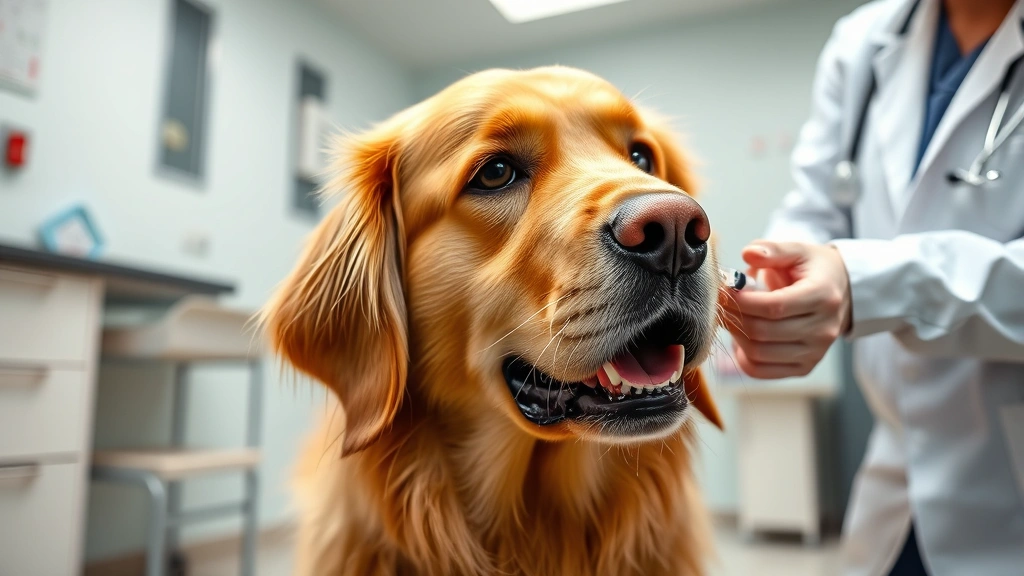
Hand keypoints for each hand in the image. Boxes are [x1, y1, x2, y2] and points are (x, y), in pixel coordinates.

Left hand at [720, 240, 851, 378]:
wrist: (842, 294)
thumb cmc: (814, 270)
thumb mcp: (798, 251)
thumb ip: (772, 250)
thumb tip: (748, 254)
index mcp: (823, 296)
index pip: (774, 306)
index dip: (742, 301)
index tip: (723, 290)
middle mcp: (823, 329)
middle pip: (763, 332)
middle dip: (734, 317)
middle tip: (719, 302)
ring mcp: (815, 352)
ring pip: (759, 353)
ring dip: (735, 336)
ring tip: (730, 317)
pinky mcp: (804, 367)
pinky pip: (761, 370)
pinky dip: (743, 357)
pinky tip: (740, 339)